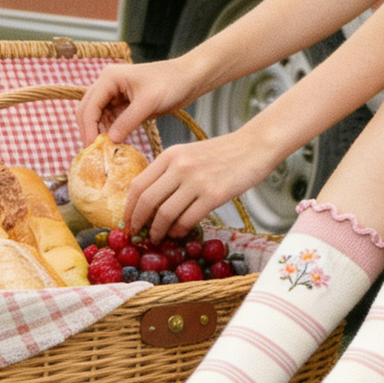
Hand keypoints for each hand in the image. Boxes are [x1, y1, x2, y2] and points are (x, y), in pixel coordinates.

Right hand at [77, 60, 197, 144]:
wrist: (190, 78)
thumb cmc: (171, 83)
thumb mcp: (148, 103)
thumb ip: (127, 121)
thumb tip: (110, 140)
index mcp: (109, 78)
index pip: (89, 106)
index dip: (88, 128)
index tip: (91, 148)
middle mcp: (108, 83)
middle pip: (87, 110)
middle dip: (90, 130)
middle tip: (94, 152)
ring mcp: (115, 93)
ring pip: (97, 116)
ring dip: (100, 131)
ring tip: (104, 150)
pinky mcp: (124, 102)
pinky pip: (110, 118)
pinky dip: (111, 130)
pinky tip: (115, 142)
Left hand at [125, 131, 270, 240]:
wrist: (254, 146)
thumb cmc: (223, 153)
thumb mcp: (189, 154)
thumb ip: (169, 172)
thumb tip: (149, 202)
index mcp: (170, 154)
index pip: (139, 184)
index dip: (129, 208)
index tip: (128, 221)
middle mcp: (180, 166)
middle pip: (147, 200)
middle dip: (139, 222)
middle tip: (138, 234)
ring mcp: (197, 180)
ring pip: (165, 213)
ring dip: (158, 230)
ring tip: (158, 236)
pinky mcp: (214, 194)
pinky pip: (187, 219)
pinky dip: (179, 230)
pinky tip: (179, 232)